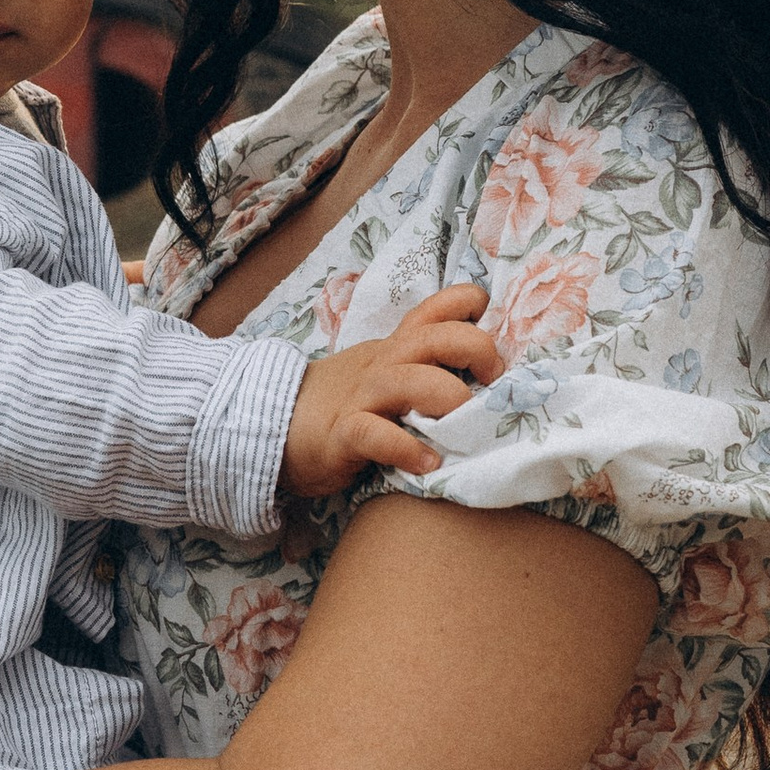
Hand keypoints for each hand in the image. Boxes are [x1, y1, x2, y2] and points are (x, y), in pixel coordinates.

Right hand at [281, 283, 500, 497]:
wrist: (275, 424)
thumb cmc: (343, 402)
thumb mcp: (384, 372)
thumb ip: (423, 367)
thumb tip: (484, 375)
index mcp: (396, 346)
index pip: (435, 309)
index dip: (468, 305)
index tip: (491, 329)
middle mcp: (384, 363)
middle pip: (435, 337)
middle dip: (475, 349)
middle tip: (494, 380)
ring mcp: (361, 397)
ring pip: (410, 380)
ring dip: (446, 396)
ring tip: (465, 425)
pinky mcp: (342, 434)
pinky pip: (375, 434)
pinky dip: (405, 448)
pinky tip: (428, 463)